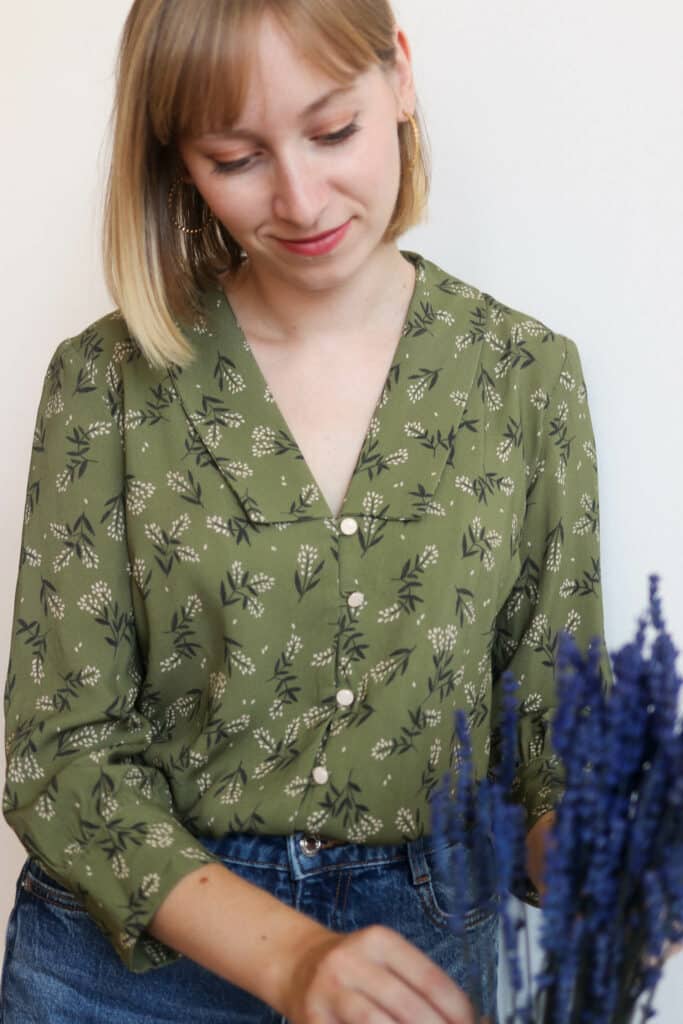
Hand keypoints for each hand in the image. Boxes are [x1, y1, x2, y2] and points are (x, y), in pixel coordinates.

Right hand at [281, 923, 475, 1023]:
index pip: (428, 977)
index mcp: (379, 941)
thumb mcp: (385, 959)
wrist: (297, 965)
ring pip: (375, 1023)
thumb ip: (419, 986)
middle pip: (406, 1006)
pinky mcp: (313, 1019)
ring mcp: (329, 992)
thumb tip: (467, 1019)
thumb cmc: (355, 968)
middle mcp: (351, 961)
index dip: (456, 1009)